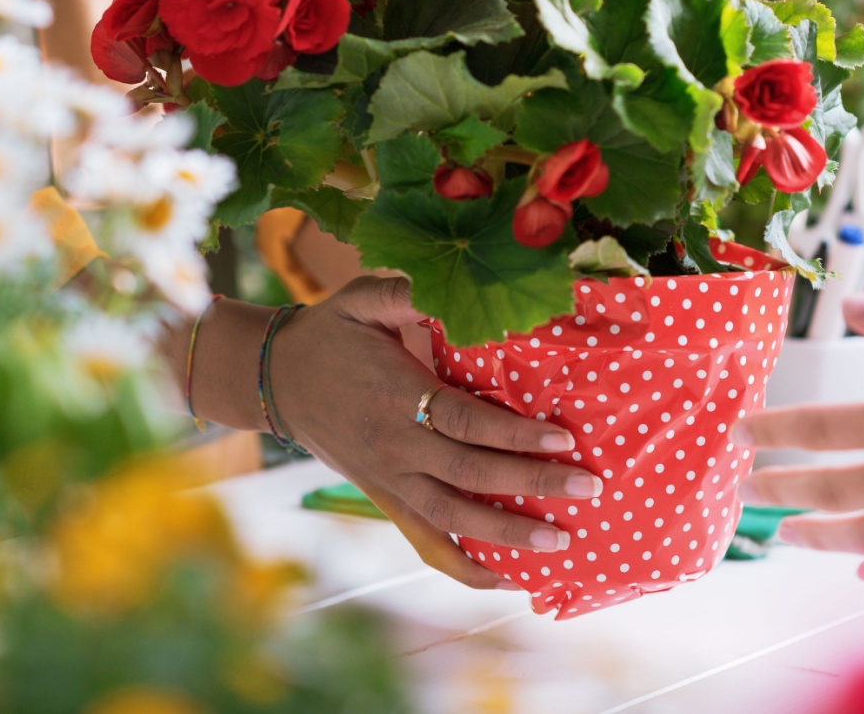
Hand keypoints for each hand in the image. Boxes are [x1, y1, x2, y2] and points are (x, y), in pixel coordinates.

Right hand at [188, 278, 602, 589]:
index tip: (562, 438)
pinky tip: (507, 578)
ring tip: (560, 541)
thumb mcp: (362, 298)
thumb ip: (407, 291)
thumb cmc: (331, 332)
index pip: (462, 421)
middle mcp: (394, 446)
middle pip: (469, 474)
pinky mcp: (386, 499)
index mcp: (395, 395)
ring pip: (452, 517)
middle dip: (531, 484)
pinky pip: (426, 543)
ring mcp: (390, 480)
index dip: (512, 434)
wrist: (276, 379)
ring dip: (507, 534)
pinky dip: (465, 565)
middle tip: (587, 488)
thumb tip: (452, 286)